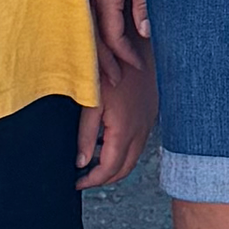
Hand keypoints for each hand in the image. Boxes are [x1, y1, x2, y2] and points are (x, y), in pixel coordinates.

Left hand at [77, 43, 157, 190]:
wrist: (135, 45)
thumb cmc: (111, 68)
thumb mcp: (91, 102)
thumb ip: (85, 134)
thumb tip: (80, 162)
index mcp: (124, 131)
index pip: (109, 169)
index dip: (92, 180)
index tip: (77, 182)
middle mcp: (141, 130)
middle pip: (125, 169)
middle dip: (104, 178)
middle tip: (84, 178)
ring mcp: (148, 122)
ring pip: (133, 156)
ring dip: (115, 164)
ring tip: (92, 162)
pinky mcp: (150, 113)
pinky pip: (139, 141)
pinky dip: (124, 150)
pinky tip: (107, 141)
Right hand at [82, 0, 150, 74]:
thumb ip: (139, 1)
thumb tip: (143, 34)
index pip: (111, 34)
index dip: (123, 54)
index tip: (136, 67)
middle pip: (91, 35)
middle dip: (103, 61)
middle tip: (116, 82)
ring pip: (83, 23)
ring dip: (94, 47)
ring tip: (104, 66)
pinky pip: (81, 8)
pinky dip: (88, 27)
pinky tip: (94, 33)